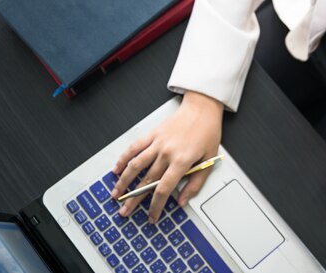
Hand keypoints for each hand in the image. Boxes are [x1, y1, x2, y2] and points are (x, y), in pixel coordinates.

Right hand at [111, 92, 223, 222]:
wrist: (202, 109)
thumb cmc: (207, 133)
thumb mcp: (209, 161)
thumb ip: (196, 183)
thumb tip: (182, 201)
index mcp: (182, 161)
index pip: (163, 190)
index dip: (155, 207)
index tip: (151, 216)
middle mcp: (167, 152)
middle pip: (146, 181)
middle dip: (134, 200)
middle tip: (125, 212)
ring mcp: (157, 143)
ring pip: (135, 166)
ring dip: (123, 182)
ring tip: (116, 194)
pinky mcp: (152, 134)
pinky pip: (134, 148)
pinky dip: (123, 159)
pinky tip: (116, 169)